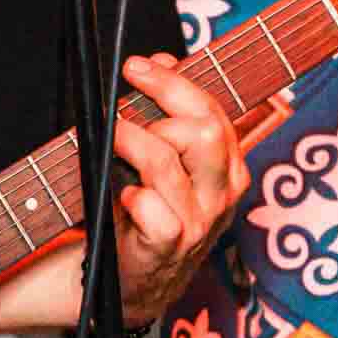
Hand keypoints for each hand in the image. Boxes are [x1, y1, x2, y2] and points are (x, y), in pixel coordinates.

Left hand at [108, 54, 244, 320]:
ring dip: (130, 144)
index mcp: (228, 167)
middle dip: (157, 106)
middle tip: (120, 103)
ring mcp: (199, 223)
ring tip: (109, 140)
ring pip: (168, 163)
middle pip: (202, 131)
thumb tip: (162, 58)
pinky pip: (156, 212)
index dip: (173, 82)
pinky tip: (124, 195)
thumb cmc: (146, 214)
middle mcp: (222, 193)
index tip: (136, 65)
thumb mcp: (162, 159)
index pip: (211, 111)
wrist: (135, 279)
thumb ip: (166, 112)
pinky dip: (134, 197)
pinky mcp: (171, 248)